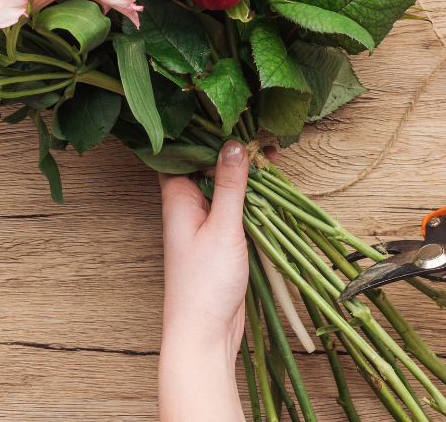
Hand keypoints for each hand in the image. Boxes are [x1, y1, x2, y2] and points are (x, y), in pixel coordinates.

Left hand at [157, 140, 256, 421]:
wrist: (204, 334)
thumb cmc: (204, 283)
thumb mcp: (223, 227)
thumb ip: (230, 185)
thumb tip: (235, 142)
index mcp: (176, 196)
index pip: (182, 150)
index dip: (203, 129)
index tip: (229, 111)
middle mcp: (186, 203)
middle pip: (205, 164)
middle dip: (230, 146)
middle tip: (261, 130)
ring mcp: (202, 220)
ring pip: (222, 183)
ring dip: (243, 169)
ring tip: (270, 149)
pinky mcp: (218, 236)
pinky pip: (232, 204)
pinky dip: (249, 192)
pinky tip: (268, 182)